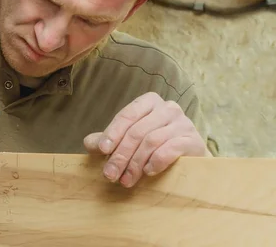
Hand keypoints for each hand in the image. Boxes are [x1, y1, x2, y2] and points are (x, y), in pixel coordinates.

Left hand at [83, 92, 209, 187]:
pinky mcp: (193, 140)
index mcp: (149, 102)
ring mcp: (183, 123)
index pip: (127, 115)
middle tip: (110, 174)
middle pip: (137, 131)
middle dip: (121, 155)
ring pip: (151, 141)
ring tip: (126, 180)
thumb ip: (108, 140)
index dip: (112, 133)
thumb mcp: (129, 140)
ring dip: (135, 163)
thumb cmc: (155, 144)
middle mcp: (168, 108)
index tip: (101, 150)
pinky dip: (156, 162)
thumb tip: (89, 143)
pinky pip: (170, 149)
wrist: (190, 157)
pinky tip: (148, 172)